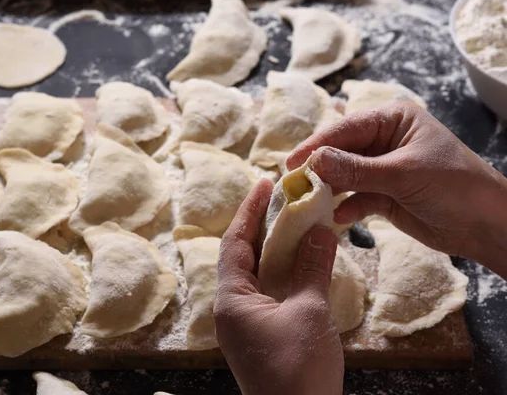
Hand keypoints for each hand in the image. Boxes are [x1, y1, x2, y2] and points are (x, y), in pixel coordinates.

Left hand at [215, 179, 343, 394]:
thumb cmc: (298, 369)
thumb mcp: (308, 312)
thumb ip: (312, 268)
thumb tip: (319, 231)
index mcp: (232, 300)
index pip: (235, 243)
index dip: (248, 211)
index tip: (263, 183)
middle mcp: (232, 309)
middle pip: (243, 256)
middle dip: (262, 227)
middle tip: (283, 199)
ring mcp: (245, 324)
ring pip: (257, 275)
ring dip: (274, 250)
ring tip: (295, 223)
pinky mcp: (261, 335)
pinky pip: (268, 293)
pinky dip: (283, 274)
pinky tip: (302, 263)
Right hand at [287, 102, 506, 277]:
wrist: (486, 226)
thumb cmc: (454, 186)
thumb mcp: (403, 174)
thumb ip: (357, 169)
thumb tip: (314, 161)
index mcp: (393, 121)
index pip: (346, 128)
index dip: (317, 145)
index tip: (292, 163)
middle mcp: (384, 141)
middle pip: (341, 152)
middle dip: (320, 169)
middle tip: (294, 185)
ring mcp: (382, 169)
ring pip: (345, 176)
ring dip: (330, 190)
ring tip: (308, 202)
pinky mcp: (383, 196)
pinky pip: (356, 198)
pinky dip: (347, 208)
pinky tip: (338, 218)